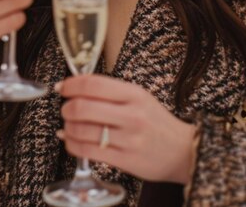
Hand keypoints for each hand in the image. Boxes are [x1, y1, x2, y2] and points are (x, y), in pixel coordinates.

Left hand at [57, 75, 196, 184]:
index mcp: (133, 94)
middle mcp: (131, 115)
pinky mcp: (126, 161)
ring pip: (83, 131)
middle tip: (65, 108)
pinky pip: (89, 152)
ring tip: (67, 126)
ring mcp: (129, 139)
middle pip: (83, 107)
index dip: (70, 85)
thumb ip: (110, 91)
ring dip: (67, 127)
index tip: (61, 88)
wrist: (184, 151)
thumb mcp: (138, 97)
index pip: (92, 84)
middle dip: (66, 108)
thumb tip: (75, 87)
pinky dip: (72, 145)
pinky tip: (70, 141)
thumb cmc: (156, 121)